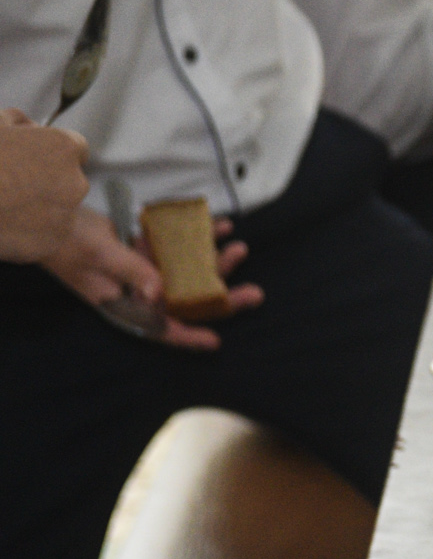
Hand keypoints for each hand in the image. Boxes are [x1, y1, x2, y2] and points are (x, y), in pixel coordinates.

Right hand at [0, 112, 88, 261]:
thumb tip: (28, 126)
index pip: (75, 150)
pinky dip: (30, 235)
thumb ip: (18, 121)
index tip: (34, 164)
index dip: (52, 157)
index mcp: (64, 148)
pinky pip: (46, 236)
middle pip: (69, 182)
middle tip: (13, 188)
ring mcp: (66, 215)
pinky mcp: (52, 242)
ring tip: (5, 208)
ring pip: (58, 210)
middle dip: (47, 184)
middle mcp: (75, 181)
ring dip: (40, 210)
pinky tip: (6, 227)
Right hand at [44, 206, 251, 349]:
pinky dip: (198, 235)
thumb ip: (132, 272)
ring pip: (188, 270)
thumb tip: (159, 293)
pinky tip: (219, 224)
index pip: (159, 328)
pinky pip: (179, 245)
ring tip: (239, 247)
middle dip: (220, 296)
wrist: (51, 216)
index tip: (216, 342)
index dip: (187, 337)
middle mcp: (139, 289)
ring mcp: (145, 268)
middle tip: (254, 293)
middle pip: (184, 299)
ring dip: (213, 260)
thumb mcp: (100, 257)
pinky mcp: (147, 247)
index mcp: (124, 303)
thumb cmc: (68, 243)